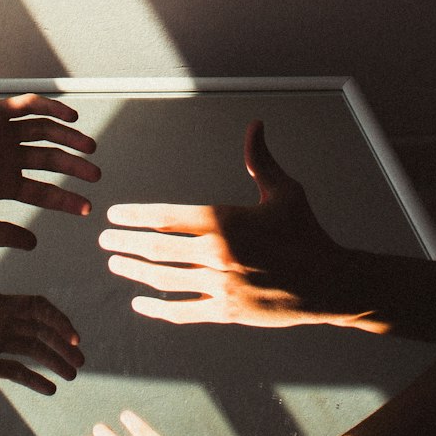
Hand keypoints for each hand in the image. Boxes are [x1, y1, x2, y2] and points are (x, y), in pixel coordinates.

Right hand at [0, 94, 100, 247]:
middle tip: (96, 175)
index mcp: (2, 182)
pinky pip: (28, 105)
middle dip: (75, 167)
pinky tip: (69, 116)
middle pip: (50, 159)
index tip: (87, 209)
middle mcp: (6, 157)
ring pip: (45, 131)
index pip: (43, 191)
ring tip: (89, 148)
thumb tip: (33, 245)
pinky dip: (50, 107)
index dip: (66, 200)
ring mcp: (1, 134)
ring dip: (69, 137)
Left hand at [0, 292, 83, 395]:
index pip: (34, 308)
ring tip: (73, 374)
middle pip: (39, 330)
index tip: (72, 338)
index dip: (56, 320)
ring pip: (32, 350)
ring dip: (53, 360)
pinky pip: (15, 371)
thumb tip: (19, 304)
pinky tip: (50, 389)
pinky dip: (33, 379)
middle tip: (80, 360)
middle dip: (62, 343)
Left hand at [98, 121, 341, 327]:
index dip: (135, 216)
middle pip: (158, 249)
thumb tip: (255, 124)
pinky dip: (158, 308)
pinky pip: (184, 311)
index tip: (113, 216)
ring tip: (116, 264)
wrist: (332, 283)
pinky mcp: (228, 312)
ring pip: (165, 279)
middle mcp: (219, 253)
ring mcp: (222, 285)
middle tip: (103, 242)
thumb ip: (260, 160)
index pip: (167, 216)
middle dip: (126, 244)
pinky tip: (140, 302)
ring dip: (135, 272)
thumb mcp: (285, 190)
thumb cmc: (306, 231)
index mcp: (225, 220)